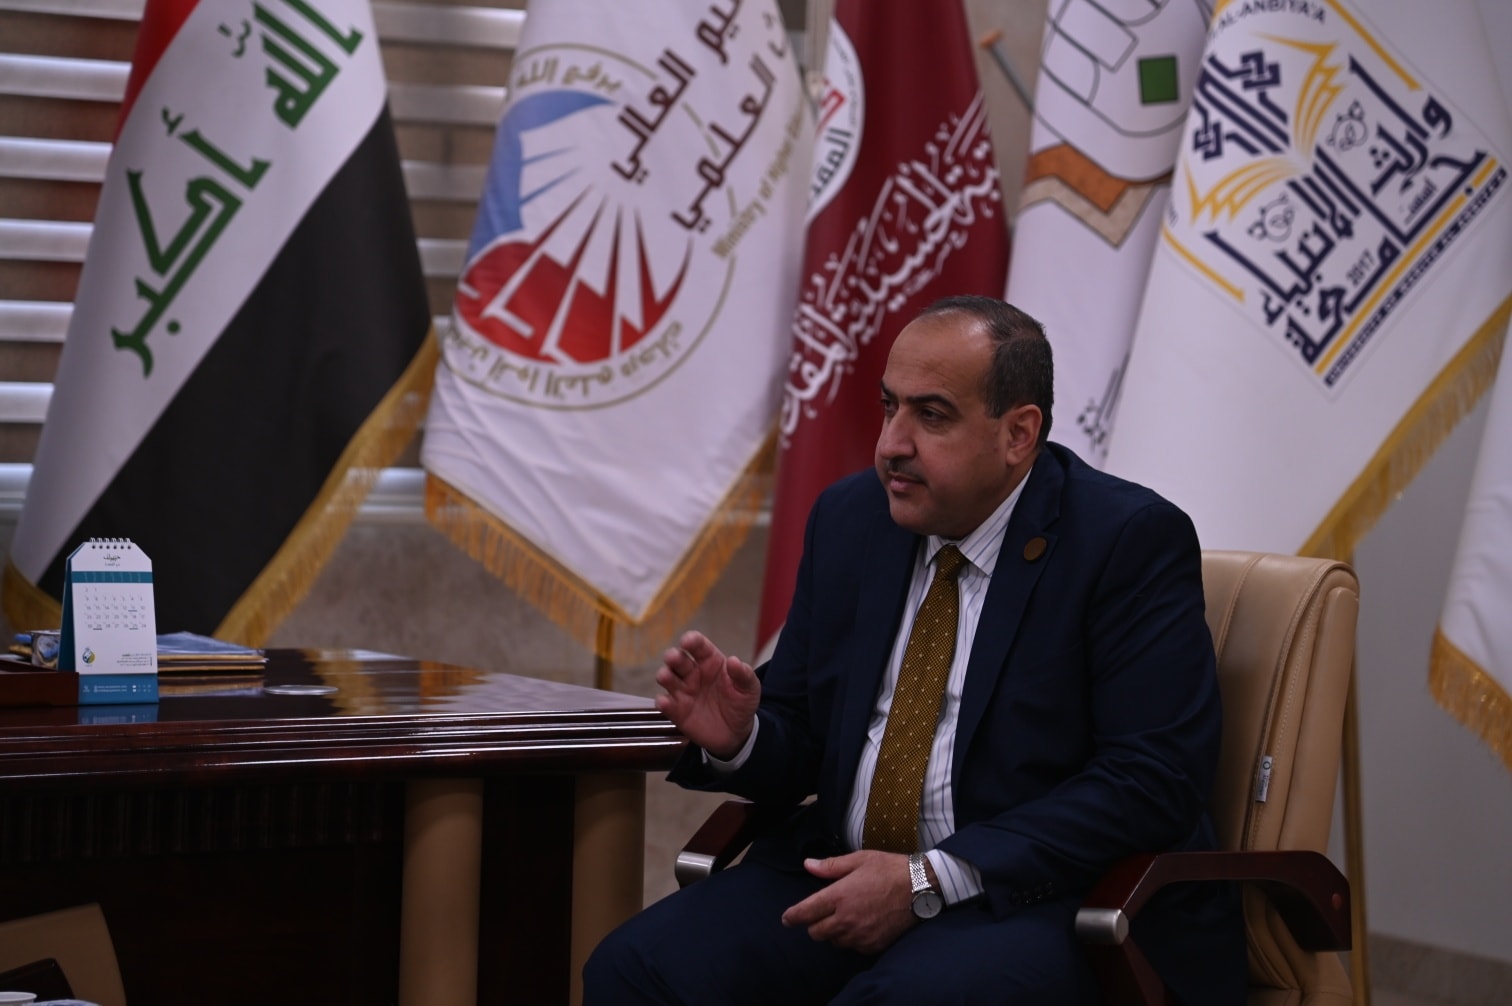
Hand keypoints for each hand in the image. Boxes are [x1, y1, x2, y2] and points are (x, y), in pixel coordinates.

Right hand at [654, 630, 760, 759]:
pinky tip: (664, 702)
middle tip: (673, 658)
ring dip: (664, 675)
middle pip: (678, 660)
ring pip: (668, 678)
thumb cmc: (741, 703)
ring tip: (665, 677)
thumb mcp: (749, 688)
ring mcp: (683, 691)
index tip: (687, 641)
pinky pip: (666, 704)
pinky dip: (663, 702)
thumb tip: (734, 660)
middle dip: (673, 656)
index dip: (691, 640)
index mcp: (710, 661)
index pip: (698, 646)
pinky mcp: (677, 711)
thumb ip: (743, 674)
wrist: (736, 733)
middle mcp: (693, 673)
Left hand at [780, 851, 915, 954]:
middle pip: (816, 932)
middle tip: (823, 913)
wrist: (921, 887)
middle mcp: (846, 919)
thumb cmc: (889, 869)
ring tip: (847, 916)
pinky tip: (861, 924)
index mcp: (839, 896)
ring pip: (834, 941)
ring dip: (833, 931)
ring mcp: (859, 935)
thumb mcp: (859, 860)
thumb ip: (830, 866)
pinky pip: (852, 946)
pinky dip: (851, 939)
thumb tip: (808, 865)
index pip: (805, 913)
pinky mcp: (872, 945)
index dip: (792, 917)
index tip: (787, 919)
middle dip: (814, 924)